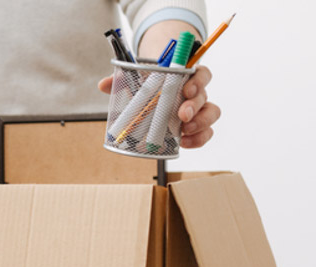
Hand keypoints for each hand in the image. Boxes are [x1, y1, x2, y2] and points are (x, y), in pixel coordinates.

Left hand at [98, 65, 220, 147]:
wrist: (153, 93)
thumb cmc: (148, 84)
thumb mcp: (135, 79)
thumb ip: (121, 80)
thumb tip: (103, 85)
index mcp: (184, 77)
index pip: (201, 74)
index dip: (198, 81)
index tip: (187, 90)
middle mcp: (195, 92)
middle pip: (205, 96)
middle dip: (195, 106)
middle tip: (182, 115)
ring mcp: (197, 109)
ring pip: (211, 113)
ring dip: (200, 124)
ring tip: (184, 132)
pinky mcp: (194, 126)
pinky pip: (205, 132)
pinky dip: (198, 139)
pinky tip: (185, 143)